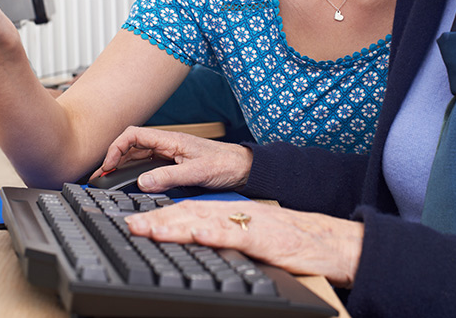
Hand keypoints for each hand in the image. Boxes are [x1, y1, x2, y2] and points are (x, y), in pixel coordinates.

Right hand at [95, 126, 252, 191]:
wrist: (243, 168)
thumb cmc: (225, 164)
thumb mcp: (197, 172)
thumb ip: (169, 177)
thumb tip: (143, 182)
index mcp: (170, 140)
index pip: (134, 135)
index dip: (116, 148)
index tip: (108, 166)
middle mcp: (167, 145)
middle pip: (131, 146)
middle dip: (112, 159)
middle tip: (99, 177)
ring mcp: (169, 154)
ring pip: (137, 156)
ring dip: (121, 166)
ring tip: (107, 180)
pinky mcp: (173, 164)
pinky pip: (147, 165)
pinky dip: (133, 172)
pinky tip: (128, 182)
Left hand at [125, 200, 363, 287]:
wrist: (325, 241)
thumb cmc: (289, 243)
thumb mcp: (249, 240)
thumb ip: (224, 239)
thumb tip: (194, 242)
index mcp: (230, 215)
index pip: (189, 212)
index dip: (160, 216)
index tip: (135, 223)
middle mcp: (235, 214)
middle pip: (189, 213)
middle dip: (157, 219)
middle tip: (130, 226)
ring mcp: (248, 224)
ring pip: (206, 220)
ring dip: (175, 224)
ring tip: (150, 229)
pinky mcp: (263, 237)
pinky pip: (235, 234)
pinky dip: (214, 233)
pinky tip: (196, 234)